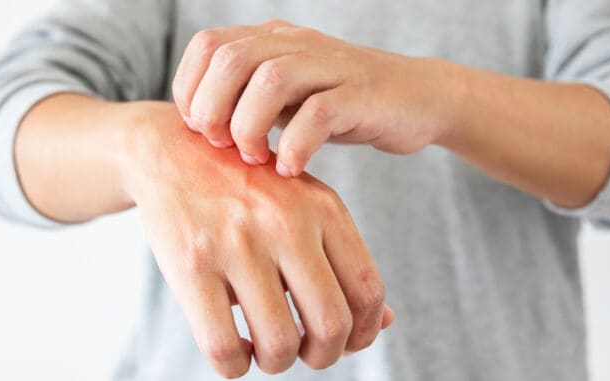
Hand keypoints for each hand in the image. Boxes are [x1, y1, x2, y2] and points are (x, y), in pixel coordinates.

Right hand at [116, 102, 393, 377]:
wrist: (173, 151)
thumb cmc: (247, 187)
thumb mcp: (305, 205)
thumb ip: (344, 260)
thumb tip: (383, 322)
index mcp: (323, 208)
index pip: (367, 290)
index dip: (363, 333)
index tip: (344, 343)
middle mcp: (286, 224)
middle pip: (331, 324)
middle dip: (324, 356)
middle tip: (306, 353)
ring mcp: (237, 244)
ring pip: (279, 344)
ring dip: (277, 363)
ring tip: (265, 349)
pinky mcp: (192, 264)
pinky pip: (222, 346)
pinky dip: (233, 366)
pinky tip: (234, 348)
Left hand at [173, 19, 461, 176]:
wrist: (419, 98)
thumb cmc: (343, 104)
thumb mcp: (288, 96)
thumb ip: (247, 100)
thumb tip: (197, 127)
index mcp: (273, 40)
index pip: (208, 46)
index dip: (190, 88)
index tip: (198, 128)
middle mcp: (298, 44)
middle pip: (231, 59)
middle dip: (212, 109)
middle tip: (222, 145)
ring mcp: (332, 66)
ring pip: (270, 80)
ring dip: (249, 126)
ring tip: (255, 157)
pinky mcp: (362, 95)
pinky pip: (318, 114)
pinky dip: (295, 145)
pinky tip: (291, 167)